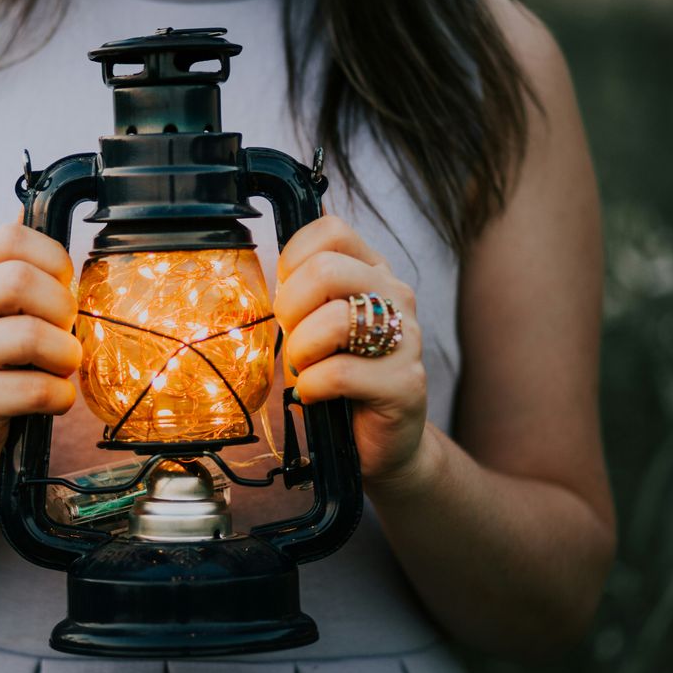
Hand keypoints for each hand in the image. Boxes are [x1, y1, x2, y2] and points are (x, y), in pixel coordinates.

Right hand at [0, 223, 81, 474]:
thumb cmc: (2, 361)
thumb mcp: (7, 307)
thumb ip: (23, 263)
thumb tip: (38, 204)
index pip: (12, 238)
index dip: (54, 259)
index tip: (64, 286)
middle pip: (21, 281)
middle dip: (63, 308)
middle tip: (66, 331)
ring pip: (32, 336)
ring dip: (66, 356)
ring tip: (61, 366)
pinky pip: (37, 390)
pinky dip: (61, 397)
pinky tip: (53, 399)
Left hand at [275, 216, 427, 485]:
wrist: (379, 441)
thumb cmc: (338, 377)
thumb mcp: (314, 323)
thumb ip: (301, 292)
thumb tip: (266, 272)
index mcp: (373, 271)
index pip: (331, 231)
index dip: (293, 260)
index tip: (287, 296)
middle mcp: (396, 296)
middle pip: (326, 270)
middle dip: (290, 307)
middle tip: (291, 337)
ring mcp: (406, 338)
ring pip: (334, 319)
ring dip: (302, 350)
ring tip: (306, 369)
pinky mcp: (405, 383)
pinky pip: (338, 373)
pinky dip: (312, 387)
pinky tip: (315, 396)